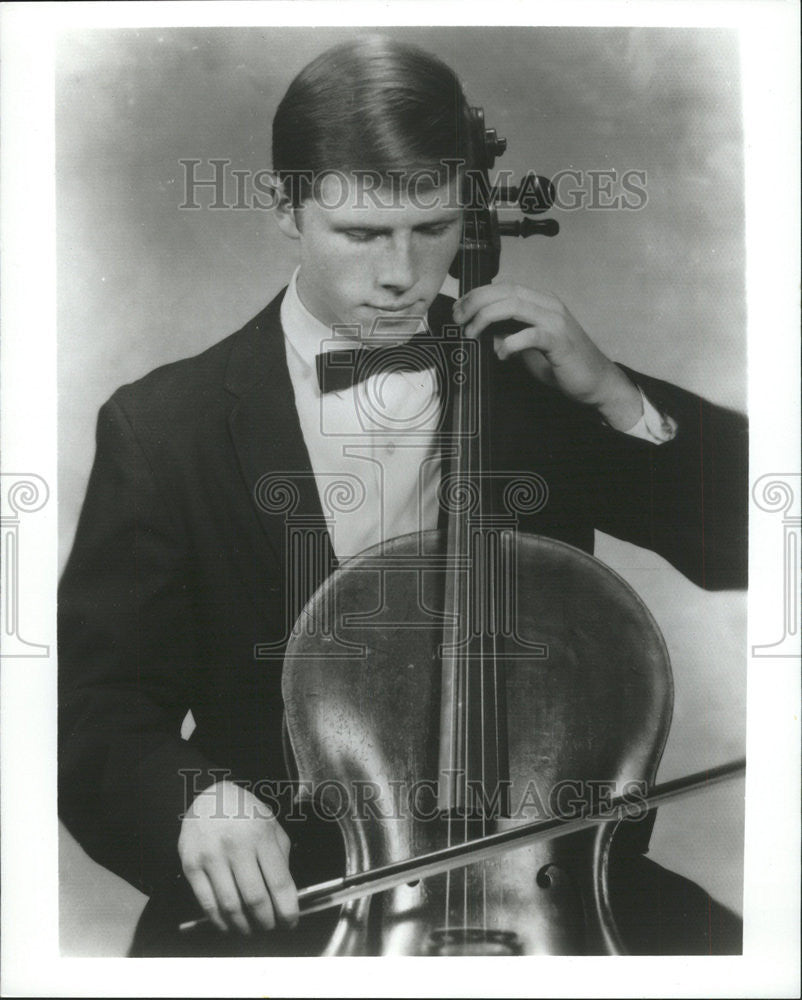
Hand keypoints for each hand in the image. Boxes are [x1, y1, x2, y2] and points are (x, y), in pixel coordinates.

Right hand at [178, 780, 298, 934]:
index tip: (291, 922)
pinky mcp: (191, 865)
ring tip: (251, 929)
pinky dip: (220, 922)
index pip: (279, 882)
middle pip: (255, 899)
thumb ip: (280, 858)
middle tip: (271, 927)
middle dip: (266, 921)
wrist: (208, 797)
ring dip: (244, 926)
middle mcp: (235, 845)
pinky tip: (229, 924)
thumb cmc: (245, 814)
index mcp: (261, 834)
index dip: (287, 909)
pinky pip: (207, 904)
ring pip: (230, 906)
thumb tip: (285, 897)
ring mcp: (210, 856)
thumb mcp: (271, 825)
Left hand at [453, 283, 642, 430]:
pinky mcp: (560, 341)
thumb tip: (485, 332)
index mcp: (540, 302)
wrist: (597, 382)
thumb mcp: (529, 346)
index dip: (477, 294)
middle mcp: (548, 305)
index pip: (504, 287)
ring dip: (485, 317)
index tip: (459, 309)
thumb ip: (509, 334)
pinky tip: (501, 355)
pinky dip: (509, 343)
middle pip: (505, 291)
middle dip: (475, 302)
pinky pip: (529, 334)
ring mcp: (555, 321)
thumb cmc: (563, 364)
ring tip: (472, 333)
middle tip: (458, 319)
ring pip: (513, 305)